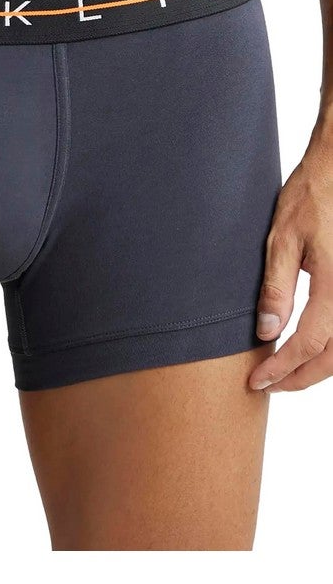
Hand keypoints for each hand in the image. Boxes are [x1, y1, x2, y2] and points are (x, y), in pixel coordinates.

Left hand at [249, 127, 332, 392]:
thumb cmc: (310, 199)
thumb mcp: (282, 241)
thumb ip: (276, 289)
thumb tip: (267, 332)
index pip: (309, 342)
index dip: (282, 367)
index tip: (257, 379)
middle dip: (300, 377)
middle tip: (268, 384)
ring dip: (317, 368)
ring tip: (284, 374)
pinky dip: (330, 349)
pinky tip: (307, 349)